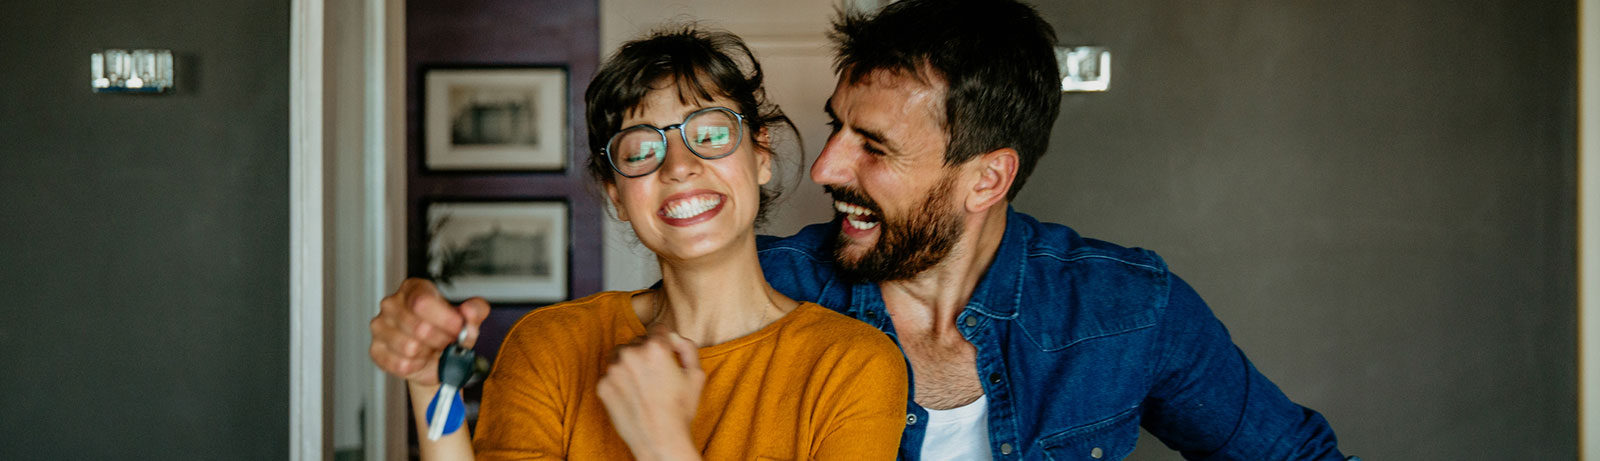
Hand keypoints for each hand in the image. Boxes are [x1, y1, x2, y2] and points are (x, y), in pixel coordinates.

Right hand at [369, 278, 489, 385]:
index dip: (445, 319)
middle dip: (441, 340)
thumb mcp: (469, 319)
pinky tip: (420, 359)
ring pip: (409, 348)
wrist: (436, 357)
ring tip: (433, 349)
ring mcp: (380, 327)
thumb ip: (476, 311)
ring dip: (429, 354)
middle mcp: (392, 304)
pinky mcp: (376, 350)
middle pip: (419, 327)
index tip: (457, 328)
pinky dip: (417, 366)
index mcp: (414, 288)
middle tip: (448, 342)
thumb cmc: (448, 332)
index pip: (422, 301)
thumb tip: (470, 311)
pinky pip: (400, 364)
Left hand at [596, 328, 705, 460]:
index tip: (666, 354)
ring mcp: (613, 370)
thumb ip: (687, 347)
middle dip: (646, 353)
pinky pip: (611, 374)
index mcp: (655, 347)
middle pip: (638, 342)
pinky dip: (620, 381)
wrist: (660, 441)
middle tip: (656, 376)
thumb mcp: (696, 375)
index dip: (664, 341)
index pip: (657, 329)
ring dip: (630, 363)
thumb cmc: (680, 410)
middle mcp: (631, 354)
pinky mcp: (602, 386)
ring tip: (643, 385)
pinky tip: (633, 396)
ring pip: (621, 355)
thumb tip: (674, 337)